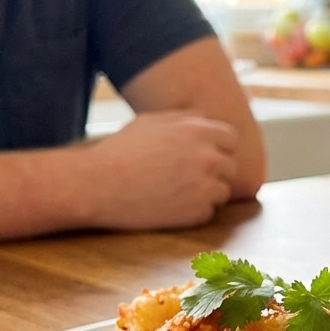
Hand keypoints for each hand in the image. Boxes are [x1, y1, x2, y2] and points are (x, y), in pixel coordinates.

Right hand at [76, 111, 240, 228]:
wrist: (98, 184)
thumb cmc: (120, 151)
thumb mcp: (150, 122)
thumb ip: (184, 119)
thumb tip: (204, 118)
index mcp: (198, 131)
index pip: (231, 139)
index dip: (218, 148)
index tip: (204, 156)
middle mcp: (207, 157)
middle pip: (230, 167)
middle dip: (214, 172)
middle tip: (187, 178)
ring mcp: (205, 186)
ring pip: (222, 192)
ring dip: (206, 193)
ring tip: (176, 192)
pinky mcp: (197, 212)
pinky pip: (208, 212)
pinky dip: (194, 211)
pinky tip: (170, 206)